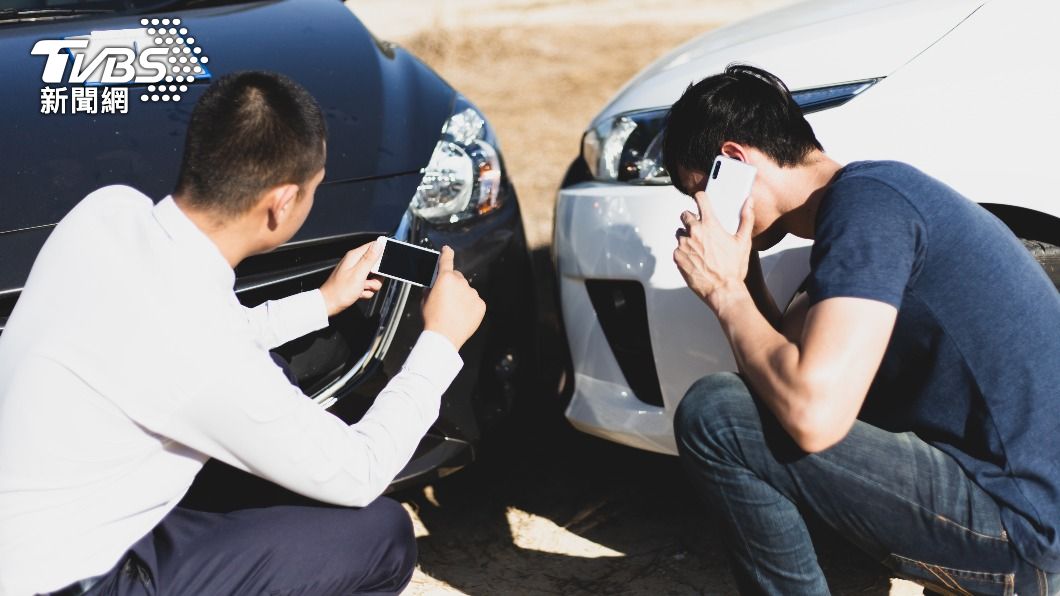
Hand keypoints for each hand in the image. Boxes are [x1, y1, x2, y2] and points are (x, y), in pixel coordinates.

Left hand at [319, 239, 384, 316]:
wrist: (329, 305)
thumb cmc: (340, 291)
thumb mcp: (358, 274)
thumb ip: (369, 259)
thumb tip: (378, 244)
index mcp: (355, 256)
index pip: (374, 246)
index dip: (382, 254)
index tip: (383, 265)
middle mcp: (355, 262)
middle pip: (376, 264)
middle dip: (377, 276)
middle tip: (369, 282)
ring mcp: (356, 272)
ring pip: (374, 277)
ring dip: (371, 285)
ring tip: (362, 289)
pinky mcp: (356, 281)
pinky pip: (369, 285)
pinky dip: (366, 291)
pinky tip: (359, 293)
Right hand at [422, 246, 485, 349]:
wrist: (444, 337)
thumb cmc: (432, 319)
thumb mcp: (425, 301)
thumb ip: (430, 289)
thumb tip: (433, 287)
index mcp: (445, 279)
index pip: (446, 261)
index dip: (446, 253)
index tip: (447, 249)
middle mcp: (461, 283)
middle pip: (457, 277)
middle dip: (452, 284)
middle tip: (447, 299)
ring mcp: (472, 293)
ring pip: (467, 290)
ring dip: (462, 296)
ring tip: (454, 311)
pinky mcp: (480, 304)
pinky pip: (475, 301)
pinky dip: (470, 306)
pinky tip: (462, 315)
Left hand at [674, 191, 754, 313]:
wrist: (722, 290)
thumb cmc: (733, 268)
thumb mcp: (743, 242)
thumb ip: (746, 218)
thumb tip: (749, 202)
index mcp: (710, 225)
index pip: (700, 199)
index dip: (700, 198)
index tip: (700, 199)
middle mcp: (694, 232)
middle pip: (685, 215)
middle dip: (692, 220)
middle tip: (701, 231)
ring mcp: (683, 245)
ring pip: (680, 233)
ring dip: (687, 237)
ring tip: (699, 248)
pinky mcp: (677, 257)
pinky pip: (677, 249)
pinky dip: (684, 252)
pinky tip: (695, 260)